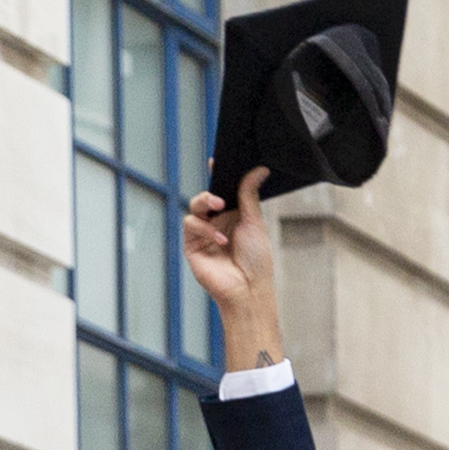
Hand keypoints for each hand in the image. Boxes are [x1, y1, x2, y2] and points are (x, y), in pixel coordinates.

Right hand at [178, 168, 286, 371]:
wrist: (248, 289)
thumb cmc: (256, 260)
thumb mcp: (255, 222)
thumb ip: (249, 195)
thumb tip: (258, 169)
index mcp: (233, 215)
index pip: (222, 190)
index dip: (217, 175)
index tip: (215, 160)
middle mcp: (217, 222)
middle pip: (205, 197)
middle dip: (209, 192)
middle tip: (220, 196)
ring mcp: (203, 234)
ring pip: (194, 207)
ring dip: (205, 206)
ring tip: (219, 210)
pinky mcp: (192, 245)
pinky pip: (190, 225)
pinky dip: (204, 228)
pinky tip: (219, 240)